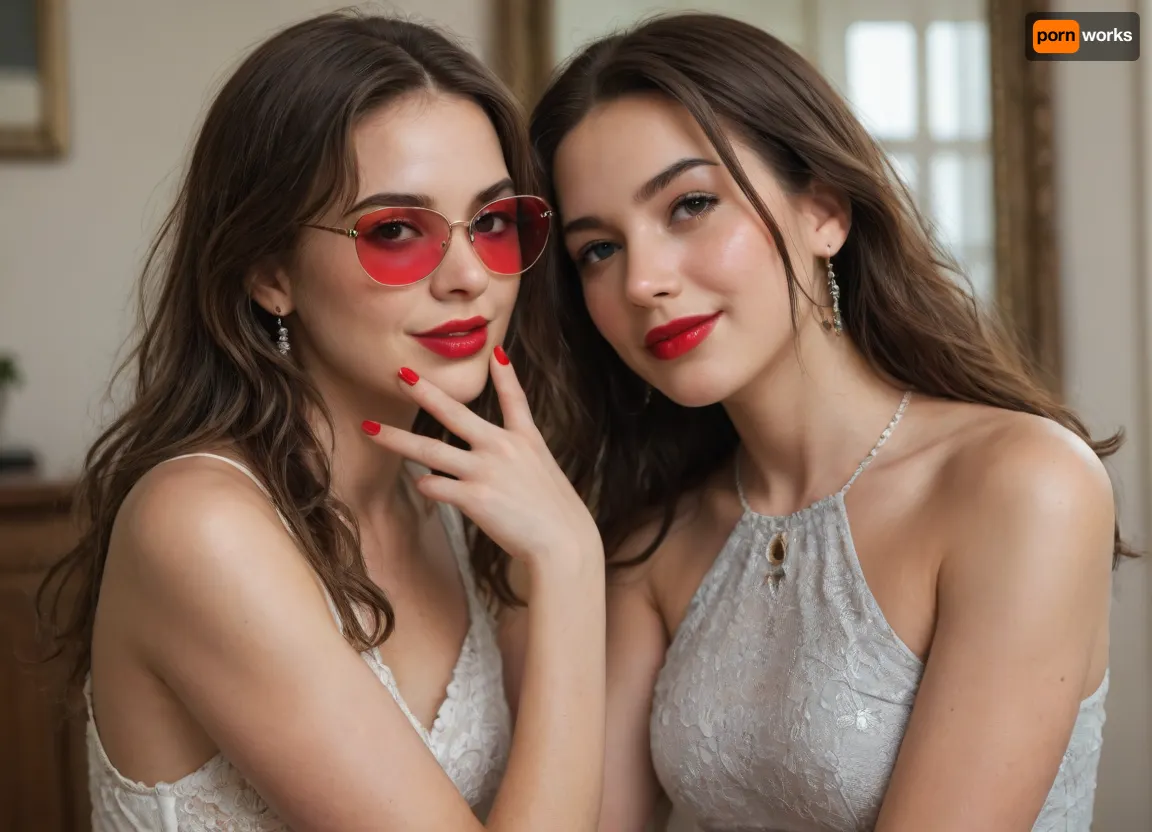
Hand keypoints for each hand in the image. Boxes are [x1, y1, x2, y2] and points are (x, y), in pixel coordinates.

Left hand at [363, 348, 602, 570]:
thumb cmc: (557, 518)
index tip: (494, 352)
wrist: (564, 544)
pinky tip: (422, 485)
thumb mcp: (546, 475)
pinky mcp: (474, 497)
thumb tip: (494, 463)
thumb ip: (520, 462)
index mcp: (526, 440)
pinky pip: (435, 486)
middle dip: (425, 392)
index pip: (515, 399)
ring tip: (369, 429)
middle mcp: (502, 448)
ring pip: (429, 449)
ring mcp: (486, 470)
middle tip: (400, 375)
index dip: (505, 375)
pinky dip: (427, 485)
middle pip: (454, 413)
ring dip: (396, 439)